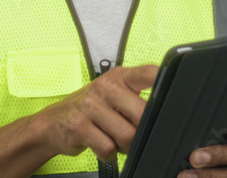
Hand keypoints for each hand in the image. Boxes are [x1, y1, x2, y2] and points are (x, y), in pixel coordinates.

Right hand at [37, 64, 157, 163]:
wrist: (52, 122)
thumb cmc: (89, 109)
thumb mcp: (112, 94)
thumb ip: (136, 98)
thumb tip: (165, 112)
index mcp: (119, 77)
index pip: (149, 73)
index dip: (165, 83)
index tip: (174, 98)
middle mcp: (105, 87)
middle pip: (143, 113)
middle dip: (142, 131)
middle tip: (134, 133)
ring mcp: (90, 105)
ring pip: (127, 135)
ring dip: (125, 146)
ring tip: (115, 139)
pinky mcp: (79, 126)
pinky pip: (108, 148)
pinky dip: (108, 154)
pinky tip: (102, 145)